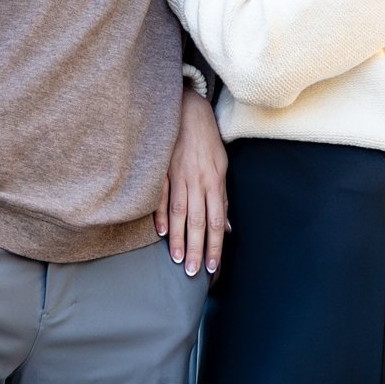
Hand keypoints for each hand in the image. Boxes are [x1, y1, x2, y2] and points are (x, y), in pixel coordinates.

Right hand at [154, 87, 227, 275]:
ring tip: (177, 259)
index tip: (213, 266)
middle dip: (196, 249)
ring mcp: (178, 176)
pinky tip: (159, 233)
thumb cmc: (207, 141)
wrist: (187, 111)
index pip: (217, 221)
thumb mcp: (222, 166)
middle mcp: (197, 182)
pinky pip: (160, 196)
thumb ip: (222, 197)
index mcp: (215, 182)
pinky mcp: (162, 170)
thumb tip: (226, 226)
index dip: (215, 245)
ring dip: (177, 238)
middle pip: (197, 222)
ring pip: (178, 213)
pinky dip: (159, 215)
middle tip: (193, 272)